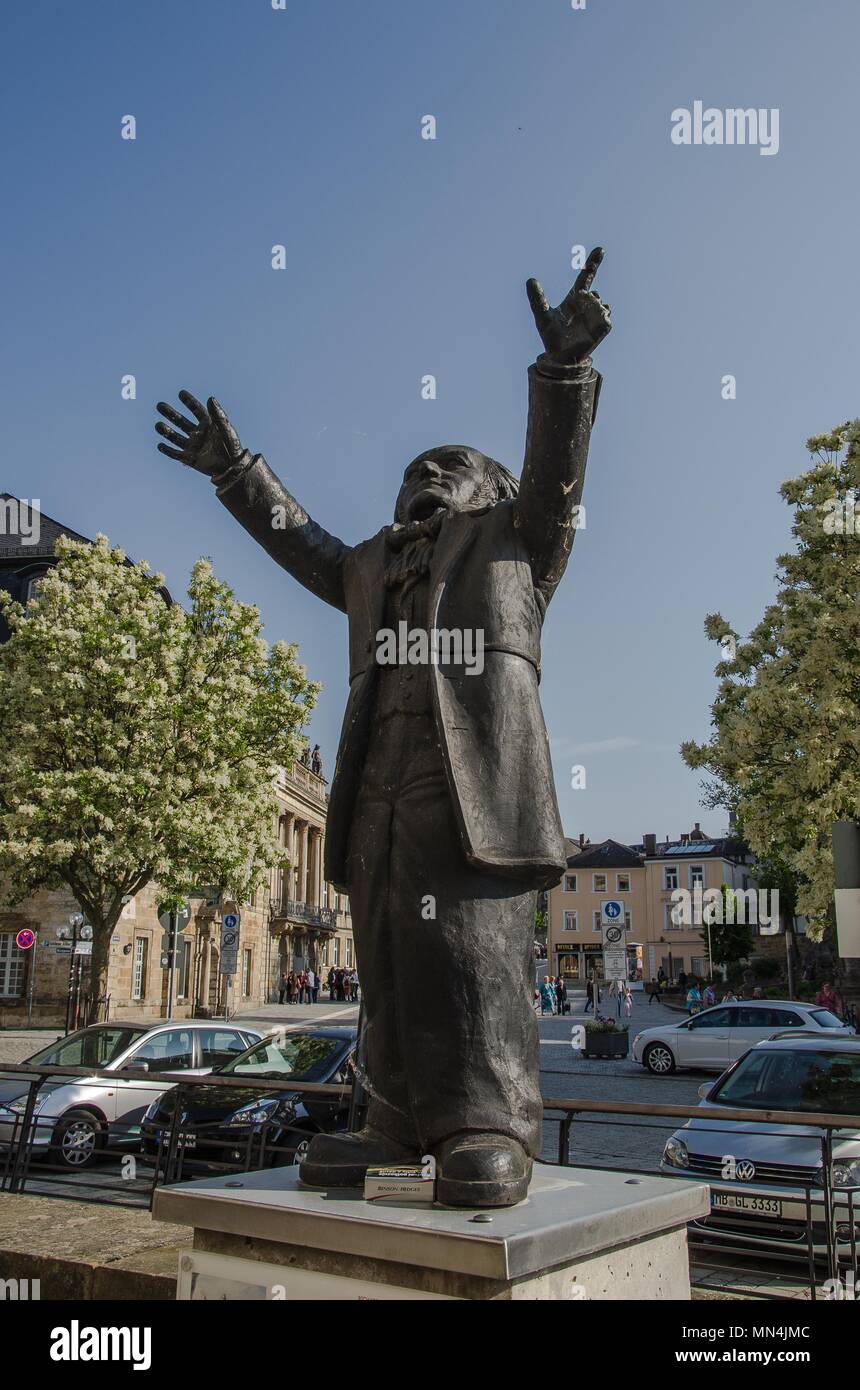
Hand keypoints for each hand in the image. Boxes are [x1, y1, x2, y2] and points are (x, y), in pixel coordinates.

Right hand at [155, 391, 243, 475]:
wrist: (231, 468)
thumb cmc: (231, 447)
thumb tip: (210, 398)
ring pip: (175, 437)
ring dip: (166, 431)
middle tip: (159, 405)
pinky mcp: (190, 459)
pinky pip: (176, 454)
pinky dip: (168, 450)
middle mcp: (198, 434)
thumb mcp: (225, 428)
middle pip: (180, 421)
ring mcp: (193, 446)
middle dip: (170, 414)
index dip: (189, 402)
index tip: (181, 393)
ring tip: (158, 425)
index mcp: (208, 425)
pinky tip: (160, 445)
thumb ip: (218, 414)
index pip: (196, 410)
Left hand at [526, 247, 610, 366]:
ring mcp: (596, 315)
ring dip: (593, 308)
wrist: (560, 357)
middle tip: (577, 306)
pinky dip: (601, 317)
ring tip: (582, 319)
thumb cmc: (551, 336)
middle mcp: (587, 304)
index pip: (586, 276)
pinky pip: (607, 317)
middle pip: (594, 292)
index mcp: (574, 297)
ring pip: (602, 303)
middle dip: (588, 298)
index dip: (592, 263)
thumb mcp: (542, 315)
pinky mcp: (603, 327)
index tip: (600, 249)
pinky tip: (591, 324)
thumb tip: (530, 280)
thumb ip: (537, 298)